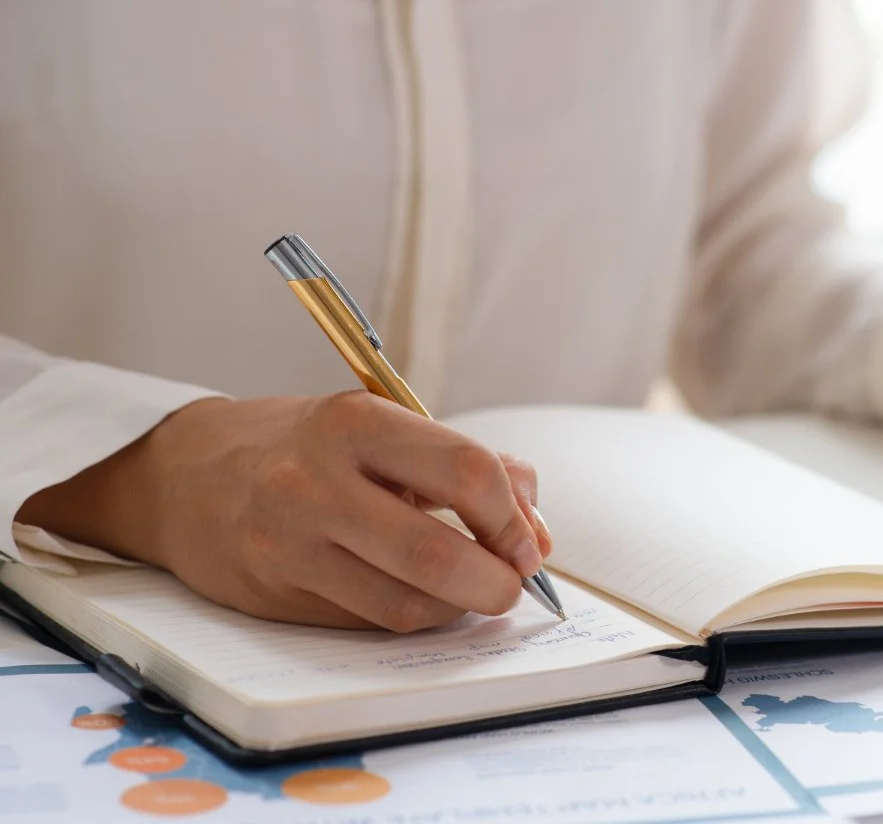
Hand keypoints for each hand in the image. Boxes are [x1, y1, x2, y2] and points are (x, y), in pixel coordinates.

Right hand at [17, 392, 552, 631]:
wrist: (185, 476)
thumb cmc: (306, 446)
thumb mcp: (383, 425)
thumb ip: (467, 465)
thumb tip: (535, 530)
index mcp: (356, 422)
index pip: (466, 472)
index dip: (513, 518)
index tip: (527, 540)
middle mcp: (317, 483)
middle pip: (439, 554)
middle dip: (498, 581)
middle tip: (512, 584)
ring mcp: (290, 545)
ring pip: (406, 604)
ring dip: (459, 609)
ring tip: (471, 592)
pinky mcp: (275, 595)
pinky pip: (370, 622)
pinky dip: (414, 617)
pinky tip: (422, 598)